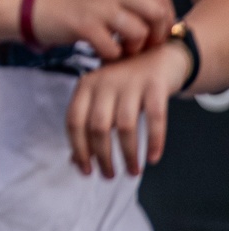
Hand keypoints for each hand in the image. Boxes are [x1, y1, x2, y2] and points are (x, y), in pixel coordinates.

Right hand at [28, 0, 174, 59]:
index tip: (157, 32)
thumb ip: (125, 0)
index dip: (165, 18)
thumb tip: (156, 17)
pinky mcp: (84, 26)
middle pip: (156, 13)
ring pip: (138, 32)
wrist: (30, 8)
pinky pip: (113, 48)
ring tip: (122, 50)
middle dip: (157, 34)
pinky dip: (112, 56)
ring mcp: (98, 8)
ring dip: (134, 48)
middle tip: (146, 45)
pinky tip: (102, 52)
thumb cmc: (68, 5)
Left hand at [66, 40, 186, 177]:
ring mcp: (130, 83)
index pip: (74, 121)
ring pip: (125, 126)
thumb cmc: (122, 83)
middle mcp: (104, 83)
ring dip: (128, 154)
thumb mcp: (100, 98)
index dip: (78, 149)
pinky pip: (156, 118)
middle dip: (103, 157)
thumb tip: (75, 161)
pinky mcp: (155, 86)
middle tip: (109, 176)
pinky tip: (153, 159)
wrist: (156, 54)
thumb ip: (87, 125)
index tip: (85, 171)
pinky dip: (155, 141)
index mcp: (85, 86)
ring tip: (133, 172)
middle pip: (98, 127)